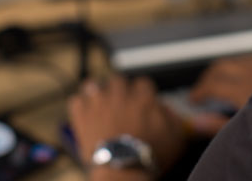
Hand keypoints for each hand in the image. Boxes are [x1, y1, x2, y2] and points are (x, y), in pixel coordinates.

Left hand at [68, 75, 187, 179]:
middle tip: (120, 103)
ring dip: (96, 94)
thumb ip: (172, 117)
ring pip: (93, 85)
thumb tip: (165, 109)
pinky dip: (80, 107)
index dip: (142, 92)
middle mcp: (119, 95)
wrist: (123, 170)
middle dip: (118, 90)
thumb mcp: (175, 137)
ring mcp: (98, 102)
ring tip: (99, 105)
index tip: (141, 101)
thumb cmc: (148, 156)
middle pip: (118, 80)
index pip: (143, 82)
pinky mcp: (81, 114)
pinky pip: (76, 100)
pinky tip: (85, 115)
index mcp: (143, 98)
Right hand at [187, 57, 251, 134]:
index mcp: (243, 90)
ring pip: (237, 61)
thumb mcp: (244, 129)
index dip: (198, 92)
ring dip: (225, 71)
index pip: (211, 85)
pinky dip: (242, 67)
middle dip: (208, 77)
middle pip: (221, 67)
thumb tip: (196, 121)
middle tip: (202, 90)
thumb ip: (217, 125)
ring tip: (220, 85)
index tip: (193, 100)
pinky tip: (244, 78)